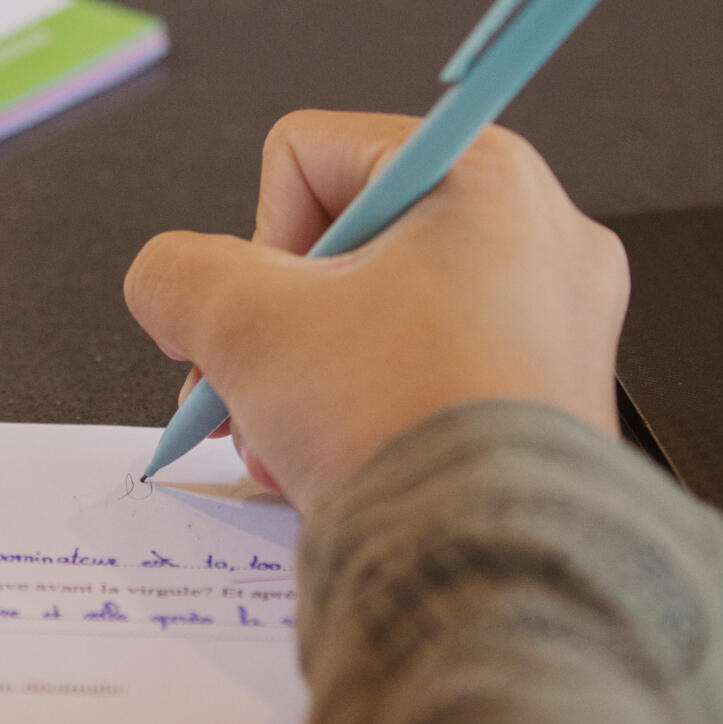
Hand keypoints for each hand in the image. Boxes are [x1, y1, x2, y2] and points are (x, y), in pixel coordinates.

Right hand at [124, 111, 628, 511]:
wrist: (492, 565)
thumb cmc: (399, 423)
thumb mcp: (243, 327)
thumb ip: (175, 275)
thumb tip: (165, 282)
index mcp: (482, 173)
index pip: (309, 159)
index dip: (254, 246)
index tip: (255, 325)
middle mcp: (538, 231)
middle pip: (345, 247)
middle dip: (277, 330)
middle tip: (248, 395)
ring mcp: (556, 319)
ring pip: (382, 319)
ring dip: (310, 381)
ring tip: (290, 447)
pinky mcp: (553, 397)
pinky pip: (432, 377)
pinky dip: (372, 416)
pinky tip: (342, 468)